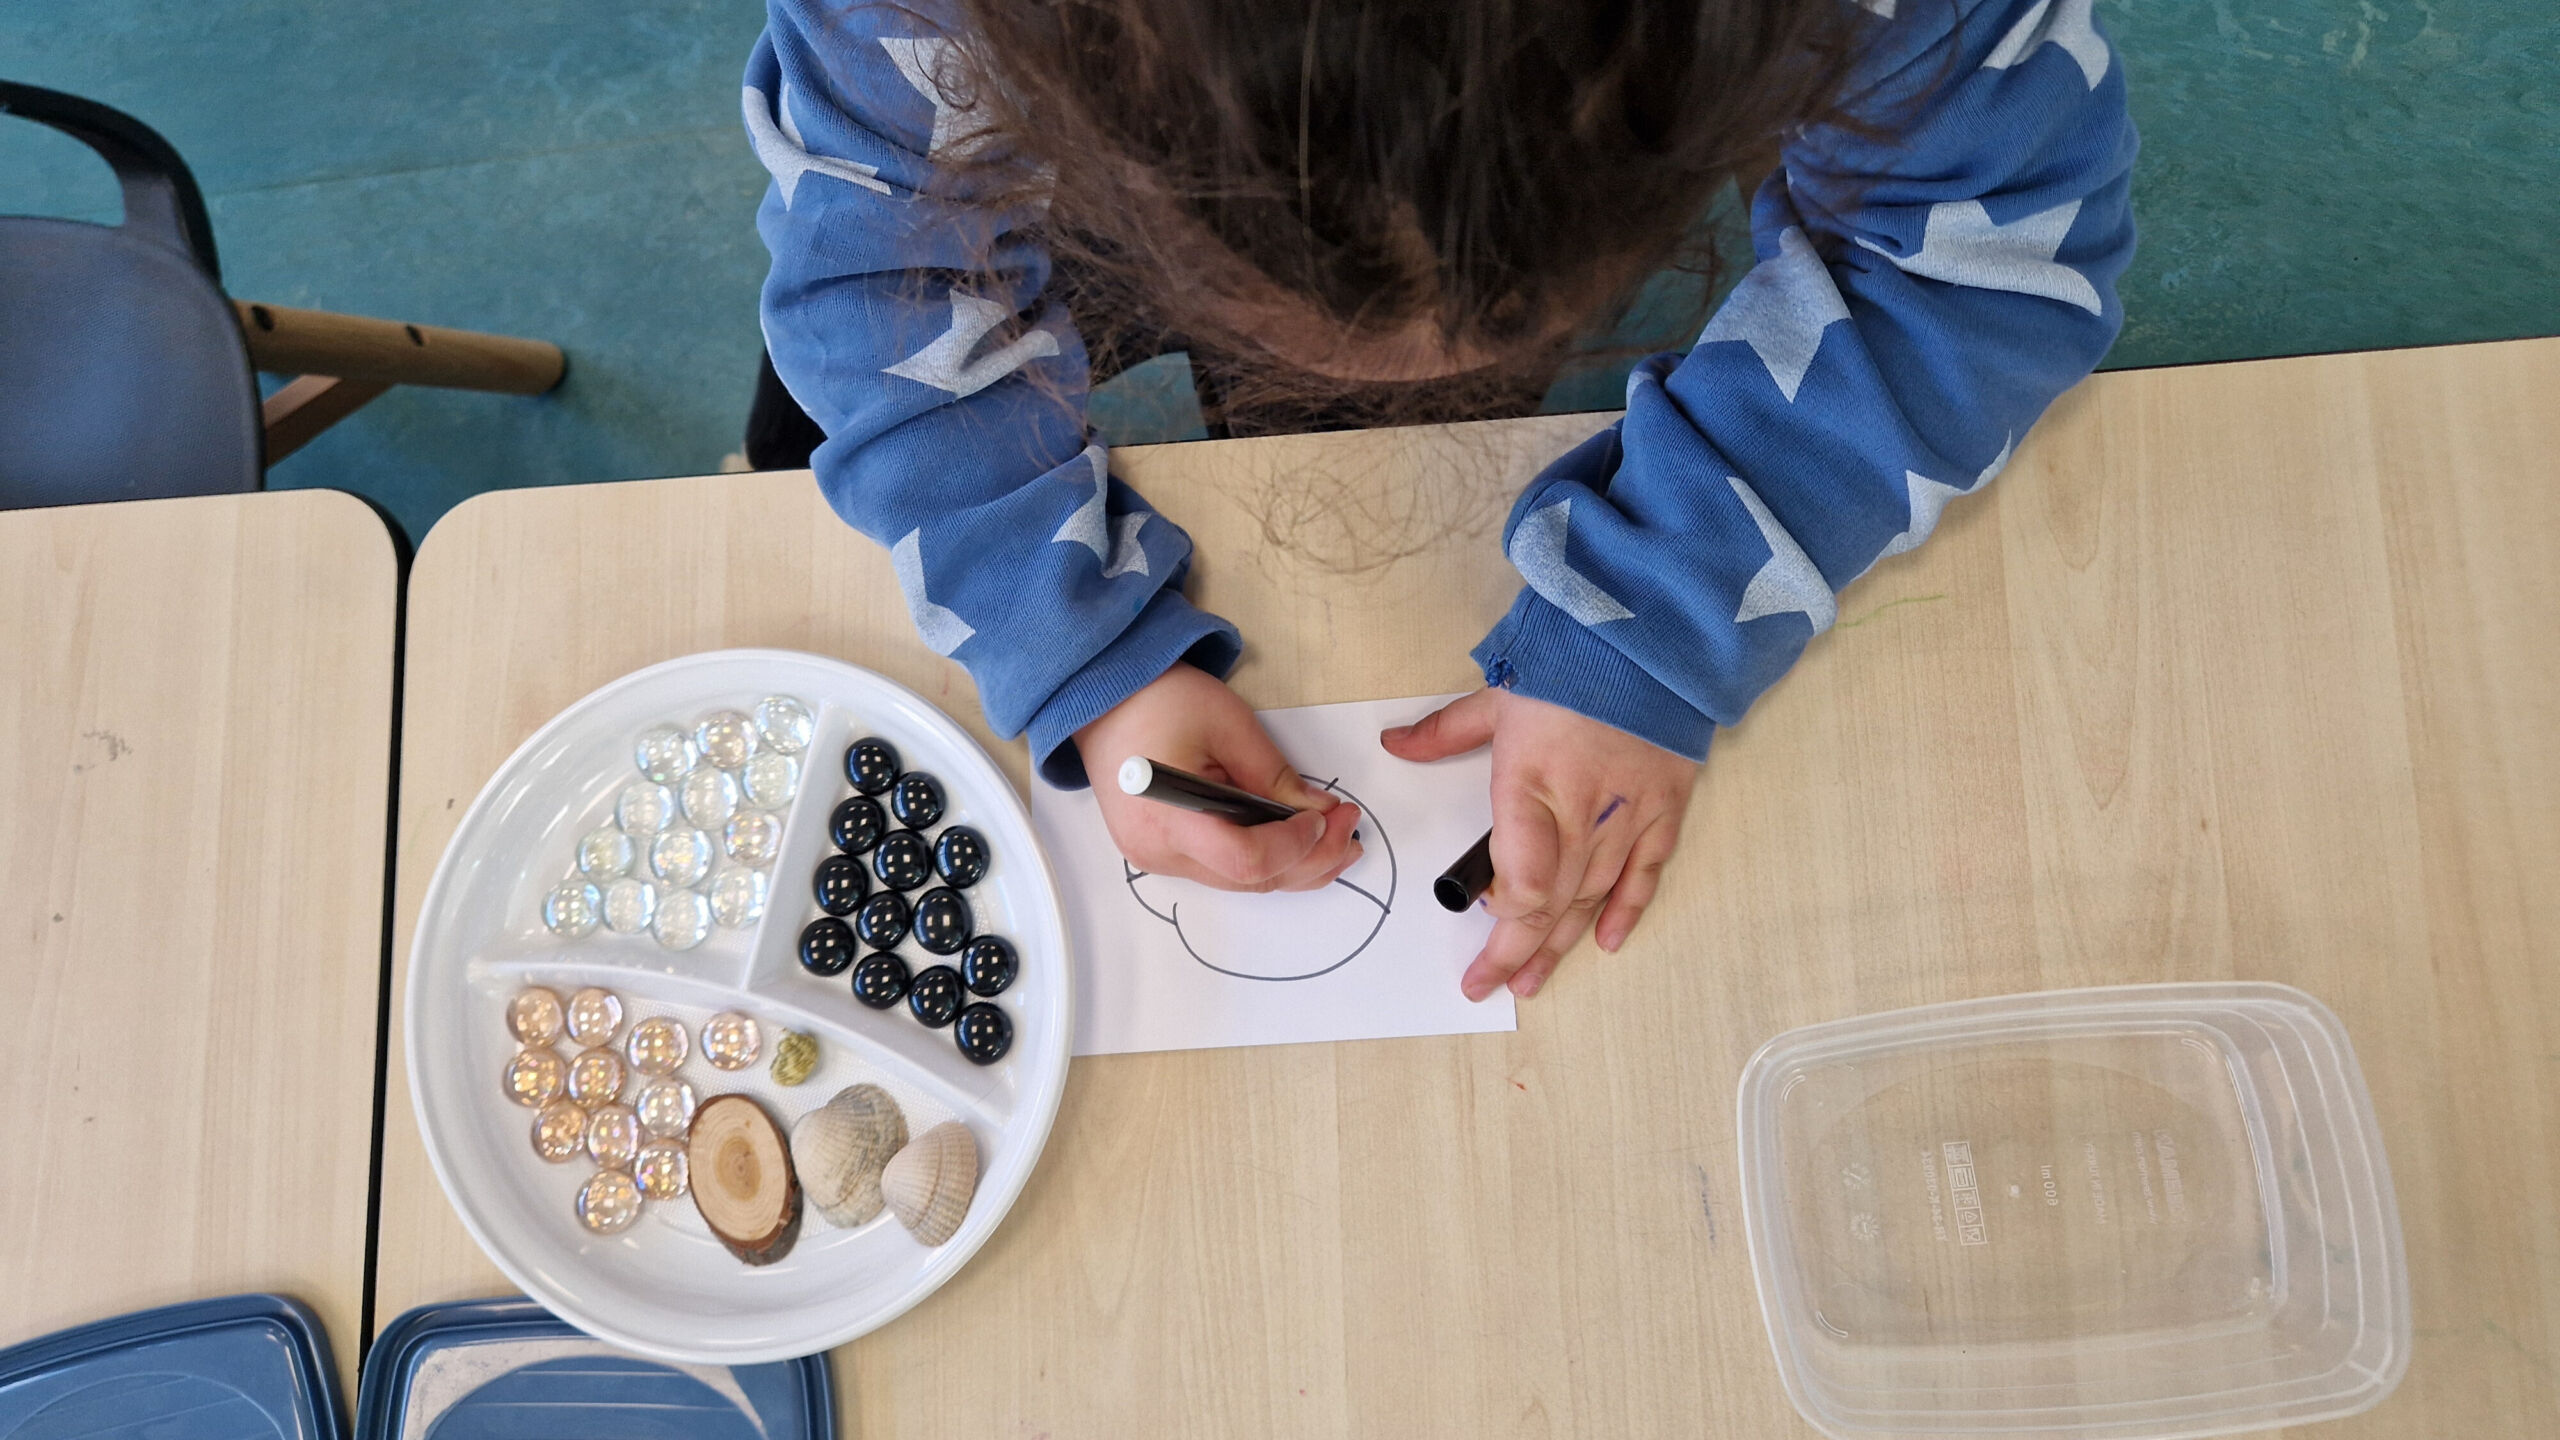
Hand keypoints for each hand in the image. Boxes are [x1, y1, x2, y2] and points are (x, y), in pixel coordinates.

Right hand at [1074, 665, 1363, 890]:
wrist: (1101, 700)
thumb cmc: (1157, 700)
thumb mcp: (1229, 726)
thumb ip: (1276, 775)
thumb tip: (1320, 811)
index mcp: (1167, 816)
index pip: (1245, 860)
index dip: (1296, 846)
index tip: (1326, 818)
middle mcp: (1157, 850)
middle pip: (1249, 879)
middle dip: (1310, 859)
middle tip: (1350, 829)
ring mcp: (1156, 857)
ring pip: (1241, 881)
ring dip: (1293, 865)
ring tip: (1335, 840)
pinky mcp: (1161, 851)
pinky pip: (1223, 868)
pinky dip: (1264, 858)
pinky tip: (1295, 842)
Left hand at [1383, 689, 1697, 1000]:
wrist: (1654, 639)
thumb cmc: (1575, 662)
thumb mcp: (1500, 694)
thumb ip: (1446, 732)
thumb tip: (1395, 744)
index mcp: (1533, 784)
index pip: (1522, 879)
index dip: (1503, 916)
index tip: (1480, 923)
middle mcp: (1583, 812)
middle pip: (1551, 903)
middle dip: (1518, 951)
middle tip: (1492, 985)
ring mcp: (1628, 815)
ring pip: (1592, 898)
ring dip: (1562, 943)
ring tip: (1535, 979)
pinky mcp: (1663, 809)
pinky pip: (1643, 874)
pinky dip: (1625, 911)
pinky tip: (1606, 942)